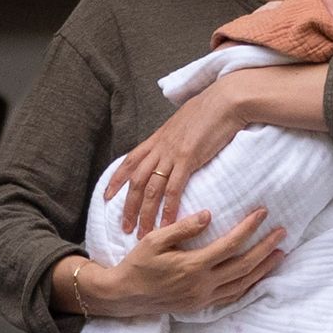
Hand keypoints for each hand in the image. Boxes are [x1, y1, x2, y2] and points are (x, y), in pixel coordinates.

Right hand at [82, 207, 284, 318]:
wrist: (125, 295)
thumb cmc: (138, 264)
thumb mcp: (154, 240)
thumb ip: (182, 228)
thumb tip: (208, 215)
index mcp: (192, 266)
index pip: (229, 245)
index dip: (249, 228)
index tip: (262, 213)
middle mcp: (202, 285)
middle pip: (243, 266)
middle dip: (265, 248)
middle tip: (282, 233)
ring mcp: (203, 298)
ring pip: (242, 284)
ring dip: (263, 269)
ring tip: (280, 254)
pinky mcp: (201, 306)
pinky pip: (232, 296)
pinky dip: (249, 285)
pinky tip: (258, 276)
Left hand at [103, 72, 259, 237]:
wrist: (225, 100)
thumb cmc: (210, 109)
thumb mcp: (184, 122)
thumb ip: (176, 137)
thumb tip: (176, 143)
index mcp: (157, 138)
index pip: (130, 161)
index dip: (116, 180)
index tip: (107, 197)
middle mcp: (160, 147)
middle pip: (136, 181)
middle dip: (128, 207)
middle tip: (124, 227)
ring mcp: (172, 153)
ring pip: (151, 188)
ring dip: (145, 214)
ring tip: (143, 233)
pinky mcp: (188, 158)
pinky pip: (174, 188)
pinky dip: (169, 208)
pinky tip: (168, 223)